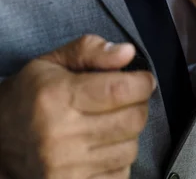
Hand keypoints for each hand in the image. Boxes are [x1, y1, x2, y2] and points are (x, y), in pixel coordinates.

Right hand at [0, 35, 155, 178]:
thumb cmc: (30, 95)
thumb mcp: (52, 62)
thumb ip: (90, 50)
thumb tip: (127, 53)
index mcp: (57, 96)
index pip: (118, 91)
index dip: (142, 83)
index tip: (144, 79)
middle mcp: (61, 135)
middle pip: (131, 120)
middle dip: (140, 104)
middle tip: (131, 97)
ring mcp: (66, 168)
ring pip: (129, 148)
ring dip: (130, 132)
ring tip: (113, 120)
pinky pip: (119, 174)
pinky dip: (119, 158)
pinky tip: (104, 145)